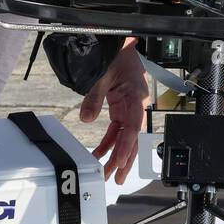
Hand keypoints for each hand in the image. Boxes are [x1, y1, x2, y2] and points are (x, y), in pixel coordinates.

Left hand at [80, 38, 149, 184]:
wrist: (121, 45)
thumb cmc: (118, 56)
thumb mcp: (103, 74)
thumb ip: (94, 96)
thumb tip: (86, 118)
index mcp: (136, 97)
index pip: (133, 127)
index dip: (126, 146)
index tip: (118, 161)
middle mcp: (136, 106)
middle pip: (132, 138)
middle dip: (124, 160)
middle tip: (115, 177)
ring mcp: (130, 108)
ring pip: (126, 138)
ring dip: (117, 155)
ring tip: (107, 172)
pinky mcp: (122, 109)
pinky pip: (117, 130)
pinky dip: (110, 143)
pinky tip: (100, 154)